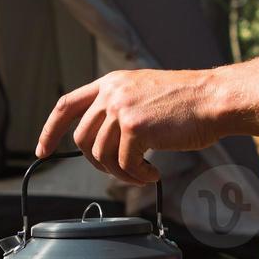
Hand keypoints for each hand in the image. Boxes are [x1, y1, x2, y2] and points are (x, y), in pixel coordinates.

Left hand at [35, 68, 230, 184]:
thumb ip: (119, 109)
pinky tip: (153, 173)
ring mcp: (121, 108)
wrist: (215, 99)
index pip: (66, 105)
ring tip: (143, 173)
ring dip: (121, 173)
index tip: (43, 150)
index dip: (50, 130)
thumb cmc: (188, 102)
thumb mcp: (143, 94)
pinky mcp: (135, 127)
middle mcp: (111, 92)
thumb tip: (101, 143)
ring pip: (101, 156)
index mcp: (111, 82)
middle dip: (97, 163)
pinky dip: (137, 176)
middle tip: (122, 170)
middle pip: (82, 139)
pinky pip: (124, 165)